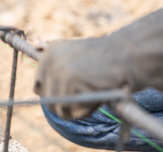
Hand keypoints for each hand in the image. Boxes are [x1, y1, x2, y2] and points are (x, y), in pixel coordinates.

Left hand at [34, 2, 162, 118]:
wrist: (127, 54)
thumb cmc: (106, 57)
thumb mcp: (77, 54)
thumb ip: (58, 61)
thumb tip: (35, 52)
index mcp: (50, 52)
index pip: (38, 85)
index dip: (54, 95)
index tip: (70, 96)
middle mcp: (49, 60)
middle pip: (46, 98)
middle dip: (65, 104)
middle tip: (85, 99)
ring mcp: (57, 70)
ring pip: (58, 107)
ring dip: (77, 109)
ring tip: (94, 96)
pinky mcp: (69, 81)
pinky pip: (72, 110)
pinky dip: (85, 110)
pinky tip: (97, 96)